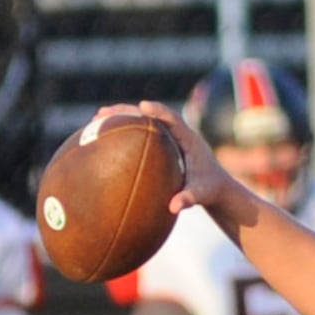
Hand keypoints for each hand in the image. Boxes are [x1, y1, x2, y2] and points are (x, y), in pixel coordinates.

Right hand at [97, 100, 238, 216]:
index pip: (174, 119)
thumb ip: (190, 199)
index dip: (159, 111)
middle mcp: (179, 133)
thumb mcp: (202, 195)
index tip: (142, 106)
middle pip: (151, 116)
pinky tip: (105, 137)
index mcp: (190, 140)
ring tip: (97, 119)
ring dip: (122, 118)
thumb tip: (173, 207)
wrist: (217, 188)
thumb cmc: (210, 190)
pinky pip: (142, 133)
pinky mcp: (164, 143)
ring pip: (143, 122)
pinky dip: (125, 132)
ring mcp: (170, 137)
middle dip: (128, 111)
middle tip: (104, 112)